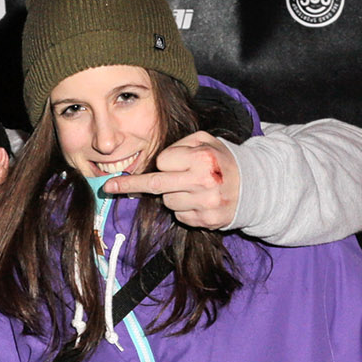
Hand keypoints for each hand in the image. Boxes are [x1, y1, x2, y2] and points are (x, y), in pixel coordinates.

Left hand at [102, 132, 240, 229]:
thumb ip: (181, 144)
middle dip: (130, 185)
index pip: (163, 161)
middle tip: (108, 188)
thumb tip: (155, 161)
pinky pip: (180, 215)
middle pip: (156, 184)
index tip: (170, 163)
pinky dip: (184, 209)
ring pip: (167, 202)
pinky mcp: (207, 221)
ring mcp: (205, 203)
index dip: (166, 161)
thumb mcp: (206, 141)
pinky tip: (200, 201)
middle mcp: (204, 181)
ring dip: (173, 195)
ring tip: (194, 188)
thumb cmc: (220, 160)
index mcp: (203, 159)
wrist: (254, 186)